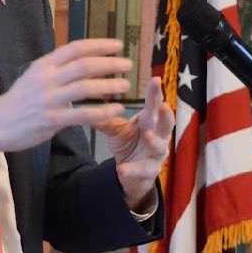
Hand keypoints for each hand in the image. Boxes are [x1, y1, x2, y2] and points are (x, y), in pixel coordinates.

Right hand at [0, 39, 131, 160]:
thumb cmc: (19, 101)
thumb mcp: (33, 76)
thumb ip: (55, 69)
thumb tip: (82, 60)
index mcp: (43, 65)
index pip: (75, 48)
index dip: (99, 45)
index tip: (118, 44)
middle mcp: (46, 78)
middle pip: (84, 65)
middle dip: (109, 63)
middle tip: (128, 64)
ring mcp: (48, 99)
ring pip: (85, 87)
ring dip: (109, 85)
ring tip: (126, 86)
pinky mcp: (51, 120)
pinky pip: (82, 114)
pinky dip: (102, 112)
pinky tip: (116, 110)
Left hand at [94, 76, 173, 210]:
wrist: (130, 173)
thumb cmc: (128, 144)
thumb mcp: (116, 129)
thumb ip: (105, 117)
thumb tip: (85, 101)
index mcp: (150, 121)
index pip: (154, 104)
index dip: (156, 92)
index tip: (156, 79)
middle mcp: (158, 135)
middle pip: (167, 124)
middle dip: (167, 115)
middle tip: (163, 105)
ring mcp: (156, 154)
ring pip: (160, 147)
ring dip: (154, 141)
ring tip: (146, 134)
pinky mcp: (150, 171)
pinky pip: (144, 170)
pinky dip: (133, 170)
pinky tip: (122, 169)